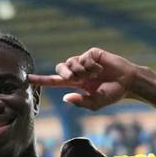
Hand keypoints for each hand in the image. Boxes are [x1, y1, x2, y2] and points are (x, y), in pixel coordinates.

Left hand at [28, 48, 145, 110]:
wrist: (128, 83)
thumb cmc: (113, 94)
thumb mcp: (96, 102)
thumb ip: (80, 102)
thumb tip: (65, 98)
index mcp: (76, 83)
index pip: (55, 81)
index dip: (42, 80)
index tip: (27, 79)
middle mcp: (78, 71)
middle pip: (60, 69)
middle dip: (64, 74)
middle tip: (74, 78)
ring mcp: (85, 61)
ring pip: (70, 62)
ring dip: (80, 70)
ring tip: (94, 75)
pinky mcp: (92, 53)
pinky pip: (83, 58)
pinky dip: (90, 65)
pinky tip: (100, 69)